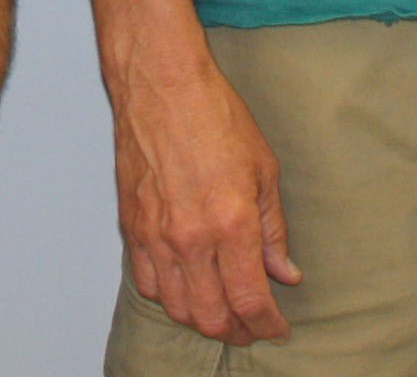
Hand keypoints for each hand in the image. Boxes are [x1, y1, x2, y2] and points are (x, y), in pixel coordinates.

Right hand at [110, 49, 300, 344]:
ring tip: (222, 312)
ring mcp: (156, 235)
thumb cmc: (214, 115)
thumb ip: (274, 230)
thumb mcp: (264, 170)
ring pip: (177, 307)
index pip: (251, 300)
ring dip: (203, 319)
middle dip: (237, 332)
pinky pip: (148, 283)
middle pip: (212, 317)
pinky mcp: (132, 227)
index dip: (267, 325)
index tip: (276, 328)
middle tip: (253, 327)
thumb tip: (284, 272)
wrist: (162, 84)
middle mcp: (191, 237)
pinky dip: (169, 296)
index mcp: (231, 223)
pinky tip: (186, 286)